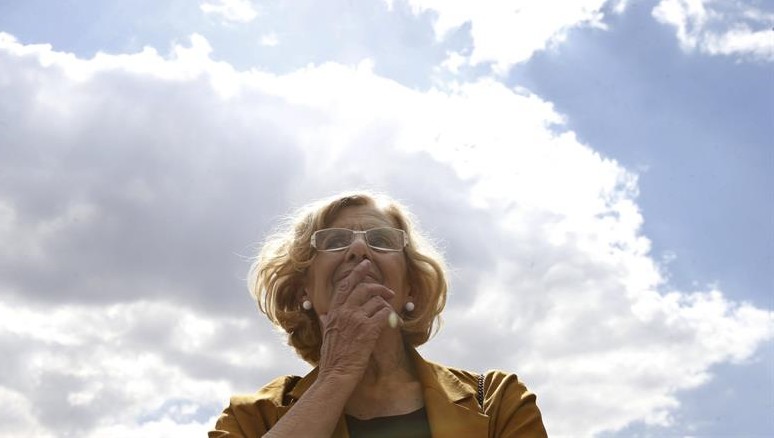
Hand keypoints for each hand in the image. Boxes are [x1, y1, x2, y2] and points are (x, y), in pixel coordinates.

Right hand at [316, 259, 394, 383]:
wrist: (336, 374)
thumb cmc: (331, 358)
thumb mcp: (324, 335)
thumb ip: (325, 321)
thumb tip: (322, 314)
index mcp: (333, 312)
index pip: (345, 285)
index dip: (356, 273)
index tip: (366, 264)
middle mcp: (344, 312)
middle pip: (364, 288)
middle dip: (379, 287)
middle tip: (388, 291)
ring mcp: (356, 320)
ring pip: (377, 301)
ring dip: (386, 306)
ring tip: (390, 313)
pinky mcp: (368, 330)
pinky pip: (385, 313)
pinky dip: (391, 316)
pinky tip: (392, 322)